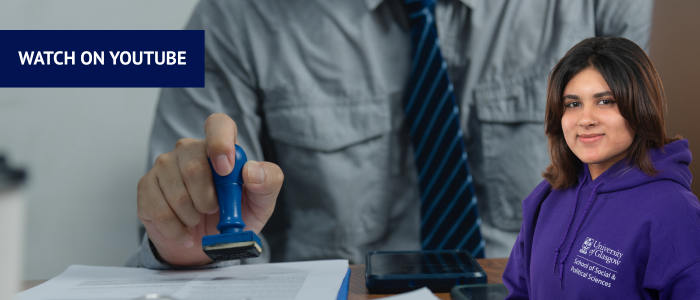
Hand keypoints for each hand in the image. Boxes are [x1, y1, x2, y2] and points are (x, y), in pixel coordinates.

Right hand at [137, 113, 283, 265]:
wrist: (207, 243)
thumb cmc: (235, 215)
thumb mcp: (262, 202)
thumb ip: (268, 182)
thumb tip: (251, 170)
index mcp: (221, 146)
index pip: (218, 124)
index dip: (220, 142)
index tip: (225, 169)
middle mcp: (189, 150)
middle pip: (194, 167)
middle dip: (208, 199)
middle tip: (213, 210)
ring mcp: (164, 166)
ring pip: (176, 193)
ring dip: (192, 217)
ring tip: (197, 220)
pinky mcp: (147, 186)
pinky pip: (159, 210)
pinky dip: (176, 230)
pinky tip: (184, 233)